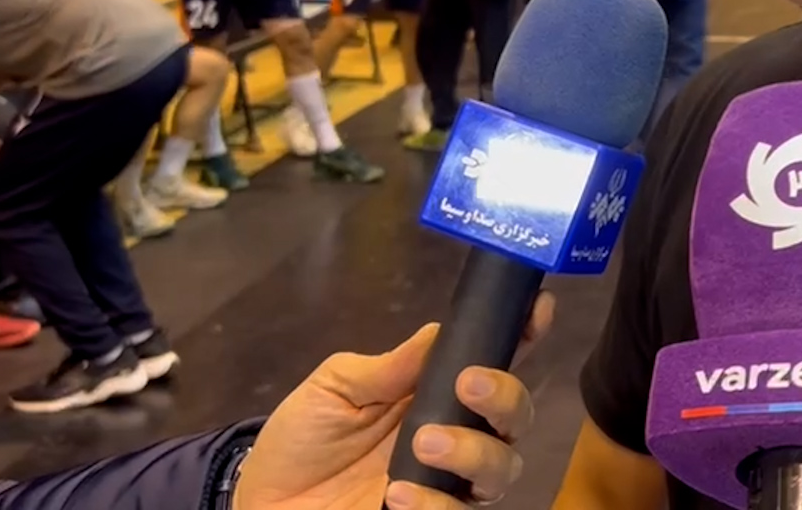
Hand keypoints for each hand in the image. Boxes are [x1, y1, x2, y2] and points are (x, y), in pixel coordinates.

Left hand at [233, 293, 554, 509]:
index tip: (536, 311)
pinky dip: (435, 503)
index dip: (525, 335)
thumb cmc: (303, 441)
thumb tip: (441, 331)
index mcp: (439, 393)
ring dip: (473, 451)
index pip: (495, 361)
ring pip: (502, 468)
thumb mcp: (335, 389)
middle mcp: (457, 436)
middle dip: (505, 395)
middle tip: (468, 384)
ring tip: (424, 444)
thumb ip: (390, 366)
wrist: (264, 504)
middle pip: (516, 416)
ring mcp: (449, 484)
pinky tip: (397, 493)